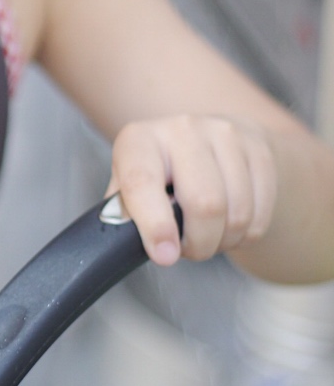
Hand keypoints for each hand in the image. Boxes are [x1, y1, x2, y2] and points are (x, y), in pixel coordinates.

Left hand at [107, 115, 277, 266]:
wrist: (206, 140)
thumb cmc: (158, 174)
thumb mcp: (127, 188)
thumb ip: (124, 216)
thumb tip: (126, 246)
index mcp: (139, 140)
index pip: (143, 182)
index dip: (155, 225)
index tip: (165, 256)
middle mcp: (182, 129)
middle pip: (205, 203)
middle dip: (199, 244)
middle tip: (189, 250)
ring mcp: (225, 134)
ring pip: (237, 213)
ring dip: (223, 242)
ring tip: (209, 237)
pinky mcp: (259, 147)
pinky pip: (260, 212)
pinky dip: (246, 235)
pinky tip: (230, 227)